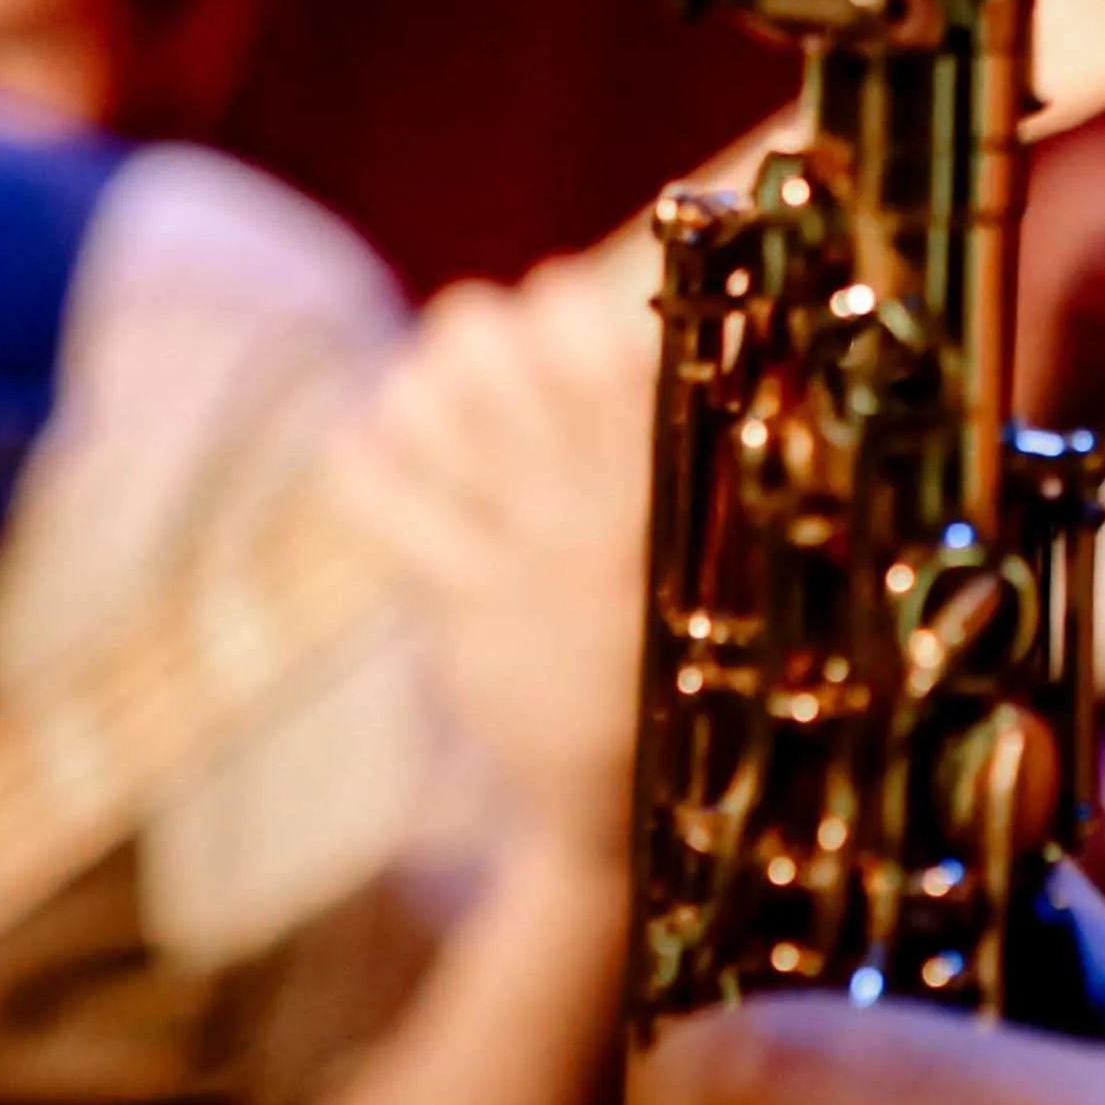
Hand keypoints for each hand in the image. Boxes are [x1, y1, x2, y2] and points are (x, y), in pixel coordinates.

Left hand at [321, 233, 658, 873]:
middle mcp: (592, 501)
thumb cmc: (700, 637)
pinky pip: (370, 482)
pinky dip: (370, 454)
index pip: (595, 329)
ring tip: (468, 423)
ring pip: (423, 389)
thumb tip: (693, 301)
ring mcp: (515, 552)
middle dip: (500, 329)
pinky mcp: (453, 597)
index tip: (598, 335)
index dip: (572, 305)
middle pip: (491, 330)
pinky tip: (405, 468)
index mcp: (675, 473)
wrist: (627, 803)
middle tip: (527, 379)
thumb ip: (706, 426)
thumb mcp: (734, 538)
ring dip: (436, 386)